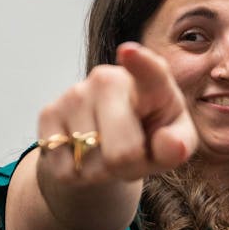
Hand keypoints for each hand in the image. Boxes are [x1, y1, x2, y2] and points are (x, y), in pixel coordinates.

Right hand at [36, 41, 197, 187]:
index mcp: (151, 83)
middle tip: (132, 157)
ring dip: (102, 173)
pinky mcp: (49, 113)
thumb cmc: (151, 135)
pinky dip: (78, 176)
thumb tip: (170, 145)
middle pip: (122, 152)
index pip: (149, 71)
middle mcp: (109, 80)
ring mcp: (75, 94)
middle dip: (129, 168)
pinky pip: (65, 169)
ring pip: (90, 164)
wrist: (109, 142)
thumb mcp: (174, 142)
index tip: (128, 53)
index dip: (140, 63)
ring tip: (108, 153)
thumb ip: (179, 145)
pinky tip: (85, 156)